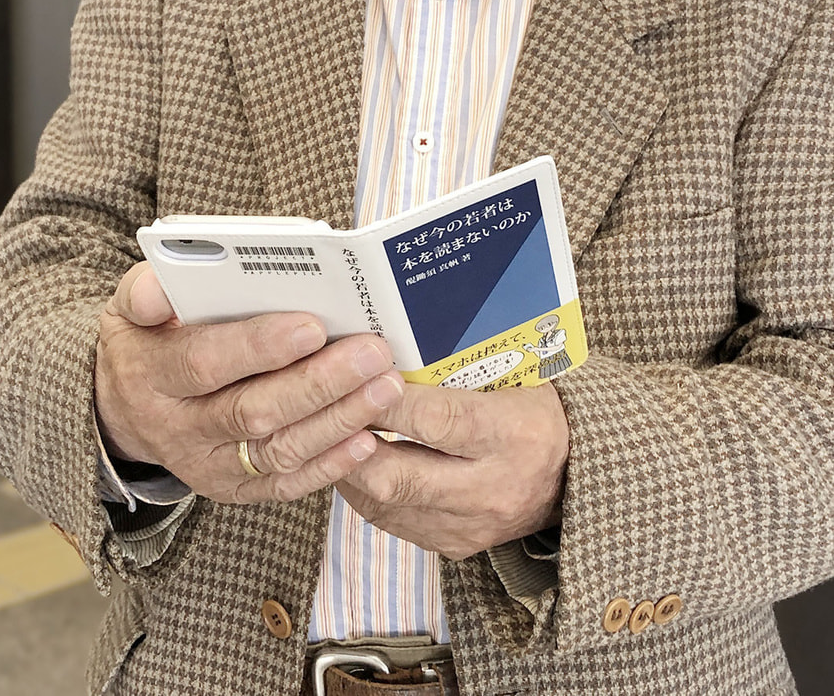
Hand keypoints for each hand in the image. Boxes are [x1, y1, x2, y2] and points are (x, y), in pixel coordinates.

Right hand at [94, 262, 403, 503]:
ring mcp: (208, 465)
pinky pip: (286, 484)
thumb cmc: (148, 341)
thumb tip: (161, 288)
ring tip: (385, 387)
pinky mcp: (236, 488)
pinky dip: (330, 465)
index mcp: (151, 375)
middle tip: (372, 353)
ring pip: (278, 450)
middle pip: (253, 411)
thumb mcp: (131, 308)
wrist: (127, 409)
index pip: (204, 362)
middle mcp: (178, 429)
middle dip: (318, 382)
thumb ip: (145, 291)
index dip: (258, 347)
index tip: (313, 326)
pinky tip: (369, 439)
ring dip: (337, 420)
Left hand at [337, 382, 568, 559]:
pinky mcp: (453, 546)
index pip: (436, 420)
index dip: (386, 402)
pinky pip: (391, 523)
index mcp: (512, 434)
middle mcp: (491, 488)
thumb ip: (455, 370)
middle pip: (400, 477)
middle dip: (350, 444)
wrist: (576, 474)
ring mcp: (470, 525)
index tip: (352, 376)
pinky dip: (364, 491)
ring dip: (348, 469)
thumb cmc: (534, 408)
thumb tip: (387, 350)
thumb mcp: (512, 377)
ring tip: (326, 434)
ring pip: (385, 506)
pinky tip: (353, 461)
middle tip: (320, 410)